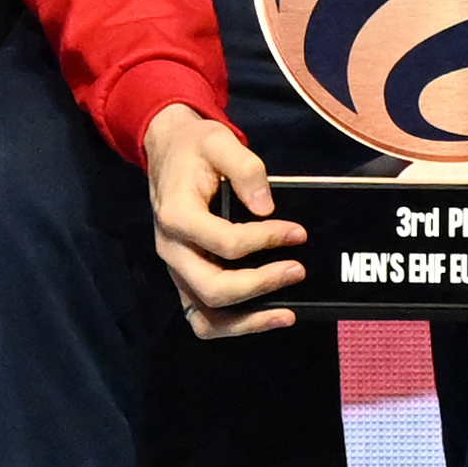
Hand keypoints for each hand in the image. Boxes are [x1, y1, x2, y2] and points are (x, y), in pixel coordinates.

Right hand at [143, 104, 303, 334]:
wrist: (169, 153)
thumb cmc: (196, 149)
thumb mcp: (219, 141)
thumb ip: (245, 168)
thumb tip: (267, 208)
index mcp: (177, 215)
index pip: (224, 242)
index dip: (266, 241)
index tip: (298, 233)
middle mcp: (171, 250)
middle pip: (213, 287)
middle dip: (261, 285)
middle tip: (298, 271)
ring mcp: (177, 270)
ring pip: (205, 316)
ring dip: (248, 321)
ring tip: (286, 314)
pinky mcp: (186, 280)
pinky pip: (204, 318)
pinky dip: (234, 325)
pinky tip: (266, 316)